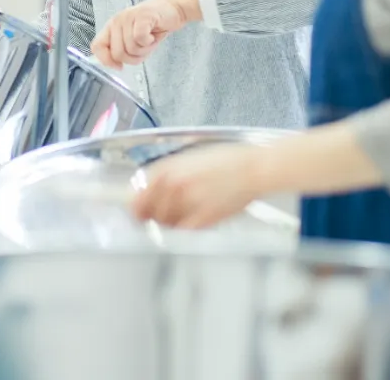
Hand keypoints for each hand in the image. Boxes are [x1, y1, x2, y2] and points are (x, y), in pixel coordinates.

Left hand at [91, 0, 200, 68]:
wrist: (173, 9)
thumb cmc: (153, 26)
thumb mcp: (133, 40)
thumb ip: (122, 50)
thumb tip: (113, 64)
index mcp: (111, 27)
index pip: (97, 46)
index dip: (106, 60)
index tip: (119, 66)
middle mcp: (117, 21)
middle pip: (117, 53)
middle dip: (133, 58)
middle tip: (143, 48)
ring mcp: (128, 17)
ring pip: (130, 48)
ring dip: (144, 50)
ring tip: (149, 40)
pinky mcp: (141, 16)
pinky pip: (140, 39)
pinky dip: (149, 43)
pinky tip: (152, 36)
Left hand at [129, 143, 269, 228]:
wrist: (253, 169)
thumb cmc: (225, 160)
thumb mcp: (189, 158)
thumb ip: (168, 173)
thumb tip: (150, 188)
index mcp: (167, 168)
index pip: (138, 193)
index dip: (135, 204)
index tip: (136, 210)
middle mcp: (173, 185)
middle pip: (147, 211)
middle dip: (149, 216)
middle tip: (155, 218)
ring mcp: (187, 202)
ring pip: (164, 223)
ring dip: (167, 223)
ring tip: (180, 217)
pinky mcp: (203, 218)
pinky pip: (182, 231)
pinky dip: (182, 230)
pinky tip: (190, 224)